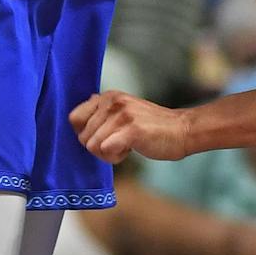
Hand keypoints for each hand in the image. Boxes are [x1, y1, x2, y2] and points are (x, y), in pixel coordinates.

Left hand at [70, 91, 189, 162]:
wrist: (181, 130)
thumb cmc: (152, 125)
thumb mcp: (126, 108)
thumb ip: (106, 107)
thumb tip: (88, 100)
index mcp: (109, 96)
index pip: (74, 118)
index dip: (85, 134)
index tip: (103, 136)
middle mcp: (113, 101)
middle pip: (83, 137)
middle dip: (99, 148)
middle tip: (120, 142)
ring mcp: (122, 114)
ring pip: (93, 146)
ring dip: (109, 154)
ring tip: (127, 145)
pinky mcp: (131, 129)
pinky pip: (105, 150)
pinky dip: (116, 157)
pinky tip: (130, 150)